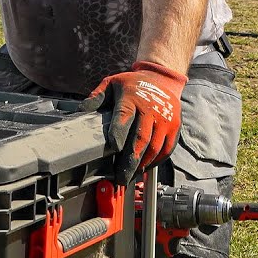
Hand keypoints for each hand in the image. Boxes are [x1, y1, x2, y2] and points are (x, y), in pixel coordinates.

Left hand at [80, 61, 186, 184]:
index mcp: (132, 98)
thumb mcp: (112, 84)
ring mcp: (166, 119)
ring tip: (130, 177)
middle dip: (130, 160)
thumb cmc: (132, 85)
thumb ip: (97, 97)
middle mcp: (151, 109)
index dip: (119, 133)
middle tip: (120, 178)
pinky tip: (144, 169)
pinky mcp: (175, 127)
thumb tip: (81, 110)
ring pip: (155, 148)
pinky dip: (156, 162)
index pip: (124, 117)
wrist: (161, 79)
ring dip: (142, 165)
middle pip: (141, 138)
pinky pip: (166, 149)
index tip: (113, 147)